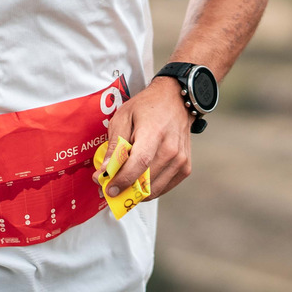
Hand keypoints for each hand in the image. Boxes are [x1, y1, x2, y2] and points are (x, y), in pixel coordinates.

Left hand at [103, 78, 192, 202]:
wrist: (176, 100)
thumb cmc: (148, 107)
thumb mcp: (123, 117)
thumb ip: (114, 145)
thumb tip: (105, 171)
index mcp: (154, 133)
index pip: (139, 163)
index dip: (122, 180)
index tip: (109, 189)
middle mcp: (171, 149)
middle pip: (146, 181)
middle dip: (124, 189)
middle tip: (110, 186)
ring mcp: (180, 160)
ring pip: (154, 190)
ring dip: (136, 192)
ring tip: (124, 182)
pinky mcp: (185, 168)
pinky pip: (163, 188)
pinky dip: (149, 188)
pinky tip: (140, 178)